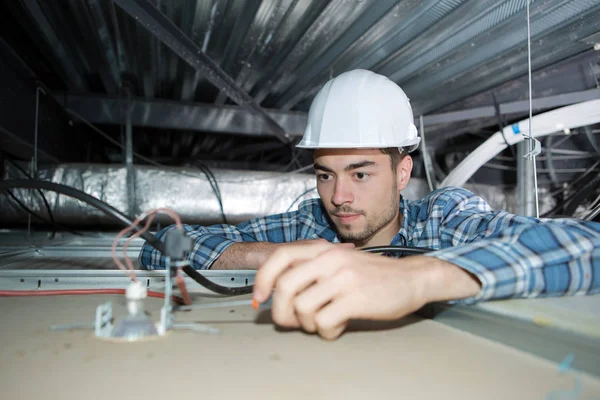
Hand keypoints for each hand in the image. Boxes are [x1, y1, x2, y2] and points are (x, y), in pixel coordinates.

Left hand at [253, 245, 431, 339]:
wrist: (412, 278)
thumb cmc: (373, 275)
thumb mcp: (340, 262)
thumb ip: (312, 270)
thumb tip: (278, 292)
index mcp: (323, 250)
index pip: (280, 257)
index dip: (263, 279)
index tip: (259, 299)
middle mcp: (330, 260)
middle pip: (284, 287)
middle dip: (281, 311)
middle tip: (290, 322)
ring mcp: (343, 279)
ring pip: (302, 308)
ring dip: (308, 324)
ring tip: (324, 321)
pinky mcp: (356, 299)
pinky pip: (324, 322)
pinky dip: (327, 332)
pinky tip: (339, 326)